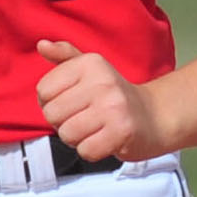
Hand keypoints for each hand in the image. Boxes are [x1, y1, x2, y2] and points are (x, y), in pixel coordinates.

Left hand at [34, 39, 171, 161]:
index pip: (44, 90)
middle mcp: (102, 82)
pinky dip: (90, 151)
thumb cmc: (113, 93)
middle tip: (82, 119)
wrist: (155, 116)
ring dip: (76, 138)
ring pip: (67, 134)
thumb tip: (41, 45)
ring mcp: (113, 107)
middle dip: (62, 122)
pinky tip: (103, 140)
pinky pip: (86, 151)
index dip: (50, 102)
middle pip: (52, 114)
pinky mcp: (123, 132)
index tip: (69, 102)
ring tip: (92, 129)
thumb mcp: (90, 68)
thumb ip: (64, 55)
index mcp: (89, 63)